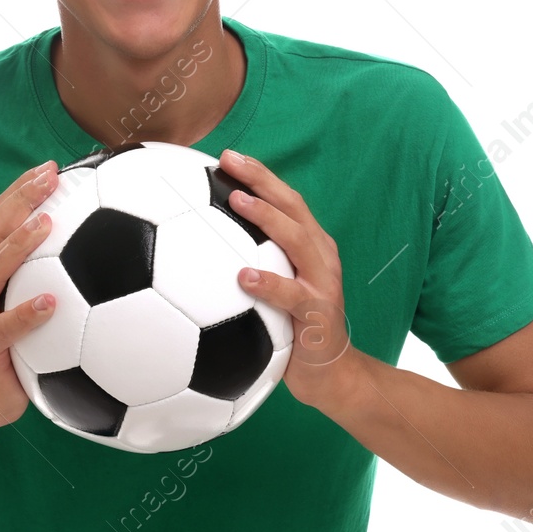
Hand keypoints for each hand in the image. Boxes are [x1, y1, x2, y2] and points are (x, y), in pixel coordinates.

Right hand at [0, 160, 60, 434]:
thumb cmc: (15, 344)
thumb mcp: (27, 301)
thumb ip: (51, 272)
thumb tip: (103, 240)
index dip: (20, 189)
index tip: (52, 166)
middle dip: (18, 200)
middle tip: (50, 177)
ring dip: (18, 246)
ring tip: (47, 224)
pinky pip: (4, 329)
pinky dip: (25, 314)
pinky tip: (52, 303)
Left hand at [219, 150, 356, 408]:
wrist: (331, 376)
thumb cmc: (294, 330)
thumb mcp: (275, 291)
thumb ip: (252, 263)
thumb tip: (201, 246)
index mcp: (310, 246)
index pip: (285, 200)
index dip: (259, 175)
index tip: (227, 155)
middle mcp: (320, 257)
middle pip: (293, 207)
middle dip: (261, 180)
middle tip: (228, 161)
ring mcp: (322, 283)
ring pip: (297, 240)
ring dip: (267, 219)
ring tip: (236, 202)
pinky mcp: (318, 315)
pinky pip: (292, 296)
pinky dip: (268, 283)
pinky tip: (243, 277)